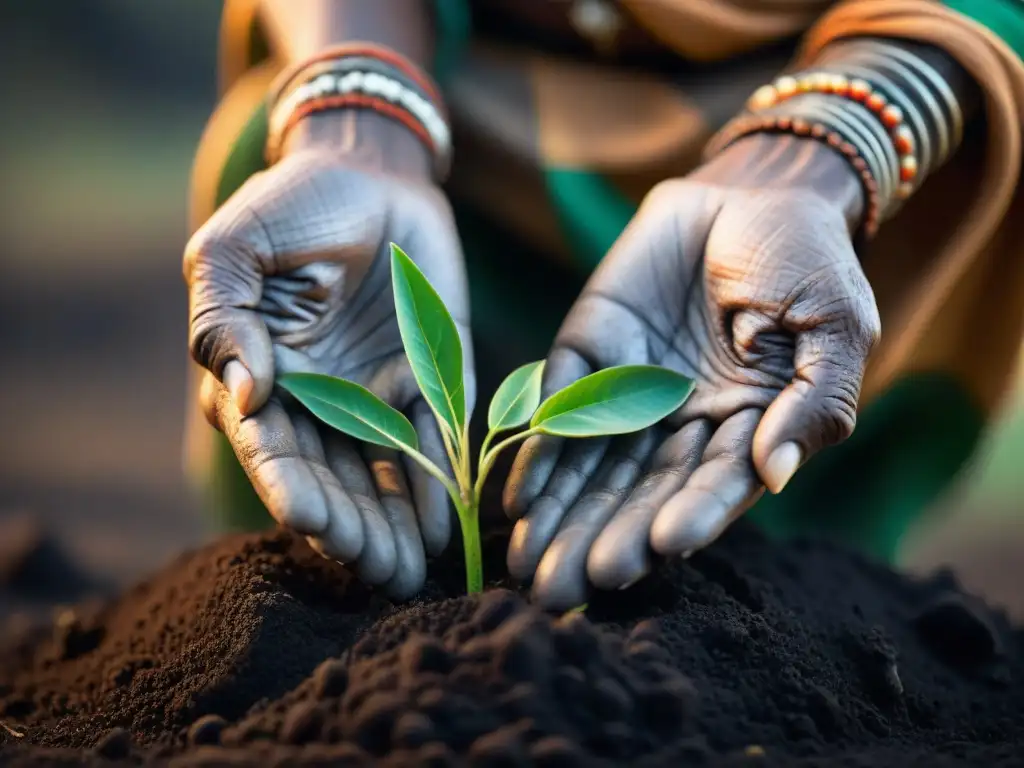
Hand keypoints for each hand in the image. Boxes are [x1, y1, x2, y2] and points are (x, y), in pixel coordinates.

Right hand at [184, 111, 472, 599]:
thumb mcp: (238, 248)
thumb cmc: (292, 205)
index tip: (311, 520)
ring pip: (382, 479)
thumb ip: (224, 318)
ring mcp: (376, 399)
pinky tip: (445, 525)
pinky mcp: (430, 383)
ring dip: (393, 527)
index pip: (273, 452)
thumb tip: (243, 393)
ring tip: (406, 571)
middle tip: (375, 570)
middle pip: (331, 482)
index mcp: (264, 381)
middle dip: (351, 530)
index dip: (292, 489)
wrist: (371, 174)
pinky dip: (439, 485)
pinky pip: (436, 442)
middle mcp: (319, 404)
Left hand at [504, 133, 879, 609]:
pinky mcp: (587, 357)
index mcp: (743, 430)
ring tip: (529, 568)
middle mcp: (680, 425)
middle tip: (564, 589)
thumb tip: (775, 473)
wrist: (749, 189)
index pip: (709, 488)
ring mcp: (630, 394)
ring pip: (591, 470)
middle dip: (601, 541)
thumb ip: (816, 401)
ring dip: (560, 519)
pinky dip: (537, 455)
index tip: (656, 549)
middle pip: (637, 495)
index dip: (683, 518)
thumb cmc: (806, 260)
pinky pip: (557, 413)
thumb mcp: (835, 326)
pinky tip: (518, 500)